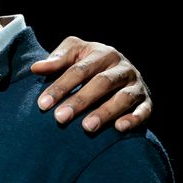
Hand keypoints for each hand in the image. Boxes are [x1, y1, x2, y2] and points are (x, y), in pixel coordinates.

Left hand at [30, 37, 152, 132]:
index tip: (42, 104)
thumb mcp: (74, 55)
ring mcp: (136, 85)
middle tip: (60, 118)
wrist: (118, 72)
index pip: (79, 69)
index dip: (61, 86)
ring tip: (87, 127)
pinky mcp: (147, 102)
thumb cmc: (89, 65)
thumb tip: (35, 68)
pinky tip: (118, 128)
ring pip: (123, 98)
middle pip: (101, 83)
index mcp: (103, 53)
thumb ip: (56, 61)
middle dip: (80, 101)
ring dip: (105, 112)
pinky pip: (144, 111)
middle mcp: (122, 68)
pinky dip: (133, 119)